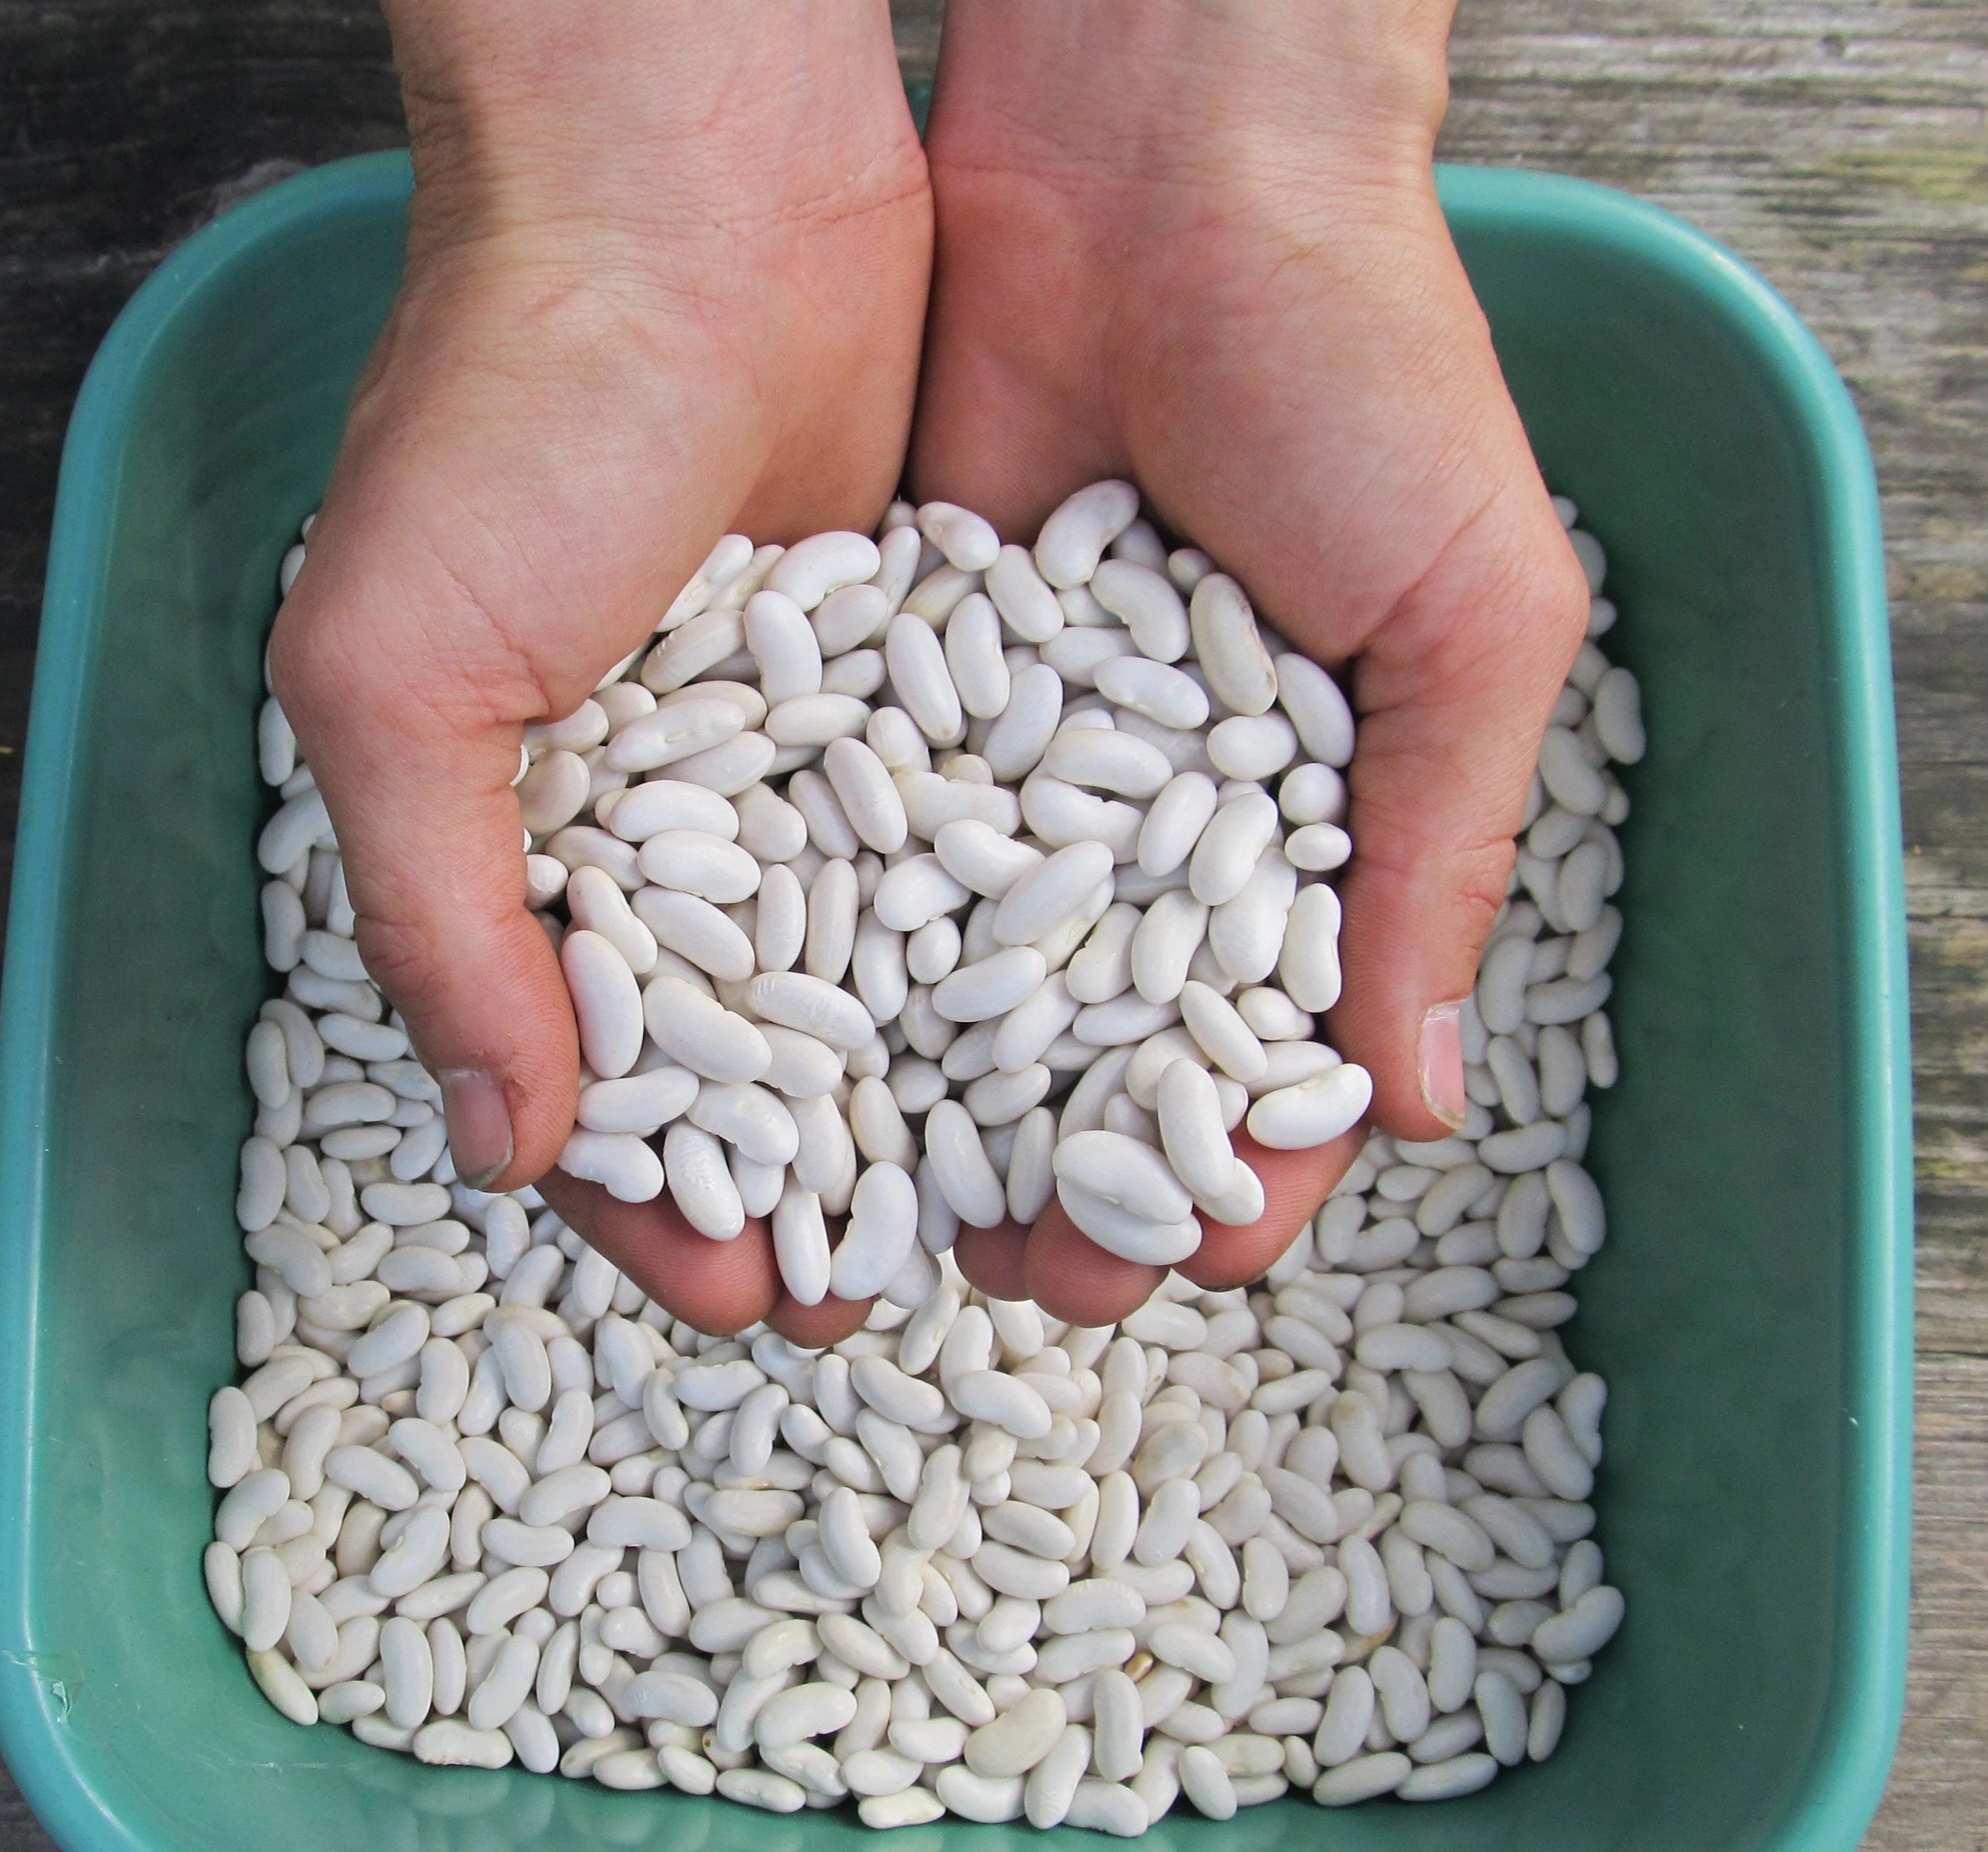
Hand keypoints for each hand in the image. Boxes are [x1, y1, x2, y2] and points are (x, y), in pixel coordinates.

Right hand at [269, 0, 929, 1339]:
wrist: (691, 182)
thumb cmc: (504, 407)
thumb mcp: (399, 670)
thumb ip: (437, 911)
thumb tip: (492, 1143)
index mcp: (539, 848)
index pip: (603, 1080)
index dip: (664, 1203)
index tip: (750, 1298)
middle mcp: (690, 829)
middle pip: (765, 1063)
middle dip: (824, 1188)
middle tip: (895, 1299)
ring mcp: (820, 769)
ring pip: (886, 985)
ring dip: (938, 1108)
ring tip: (1012, 1219)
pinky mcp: (933, 693)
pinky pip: (981, 861)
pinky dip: (1019, 958)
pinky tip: (1080, 1047)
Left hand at [914, 0, 1589, 1322]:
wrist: (1165, 162)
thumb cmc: (1368, 368)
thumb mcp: (1471, 611)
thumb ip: (1446, 853)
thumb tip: (1424, 1102)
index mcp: (1296, 830)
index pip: (1259, 1051)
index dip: (1230, 1171)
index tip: (1184, 1267)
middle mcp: (1136, 824)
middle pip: (1089, 1053)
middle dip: (1052, 1177)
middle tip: (1003, 1282)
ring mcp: (1003, 769)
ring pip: (952, 986)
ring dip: (919, 1115)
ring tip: (870, 1224)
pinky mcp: (886, 699)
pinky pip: (847, 855)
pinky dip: (820, 962)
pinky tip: (787, 1063)